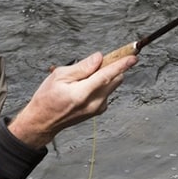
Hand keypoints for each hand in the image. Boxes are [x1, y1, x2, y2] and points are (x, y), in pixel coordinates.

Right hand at [6, 49, 137, 149]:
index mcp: (82, 94)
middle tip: (95, 63)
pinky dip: (100, 84)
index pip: (106, 76)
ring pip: (112, 85)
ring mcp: (98, 108)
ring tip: (83, 77)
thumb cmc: (47, 98)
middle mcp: (94, 103)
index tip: (133, 57)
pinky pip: (106, 92)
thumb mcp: (59, 76)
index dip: (121, 65)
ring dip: (104, 76)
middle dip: (111, 67)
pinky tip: (84, 87)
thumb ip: (82, 67)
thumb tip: (98, 58)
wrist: (43, 121)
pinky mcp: (99, 110)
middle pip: (115, 79)